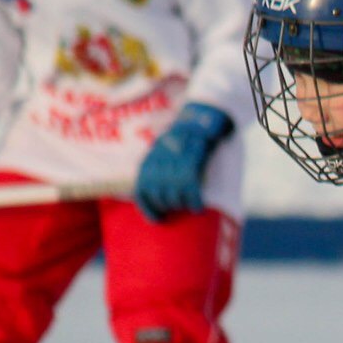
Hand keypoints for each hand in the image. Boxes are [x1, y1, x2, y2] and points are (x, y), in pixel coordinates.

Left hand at [132, 102, 233, 219]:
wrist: (196, 123)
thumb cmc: (178, 140)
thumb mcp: (157, 152)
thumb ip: (153, 171)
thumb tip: (152, 196)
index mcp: (147, 165)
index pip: (142, 195)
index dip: (150, 211)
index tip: (159, 219)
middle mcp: (157, 169)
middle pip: (161, 201)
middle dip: (170, 207)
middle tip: (179, 206)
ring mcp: (173, 172)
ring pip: (175, 201)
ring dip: (183, 205)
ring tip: (190, 202)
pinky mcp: (190, 172)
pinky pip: (192, 198)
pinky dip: (196, 205)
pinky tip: (200, 207)